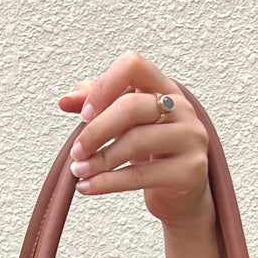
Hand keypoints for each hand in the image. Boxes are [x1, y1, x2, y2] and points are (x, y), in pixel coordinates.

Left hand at [59, 51, 213, 234]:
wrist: (181, 192)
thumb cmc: (150, 151)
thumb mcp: (124, 124)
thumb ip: (98, 106)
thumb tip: (66, 100)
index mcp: (164, 88)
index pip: (133, 66)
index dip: (104, 86)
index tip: (83, 114)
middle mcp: (182, 108)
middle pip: (132, 106)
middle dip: (96, 130)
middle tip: (76, 152)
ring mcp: (191, 137)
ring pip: (137, 141)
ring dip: (99, 160)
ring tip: (79, 171)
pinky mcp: (191, 169)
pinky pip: (142, 175)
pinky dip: (109, 183)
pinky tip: (89, 187)